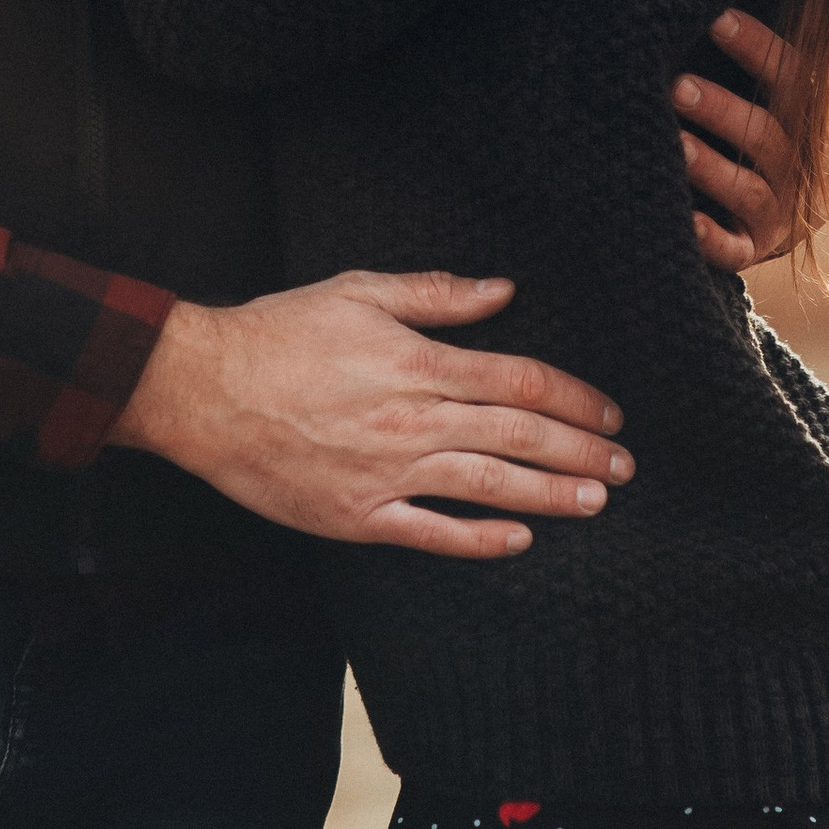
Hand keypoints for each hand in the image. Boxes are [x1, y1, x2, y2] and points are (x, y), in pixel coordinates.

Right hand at [110, 269, 631, 558]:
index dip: (572, 398)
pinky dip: (480, 539)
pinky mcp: (358, 516)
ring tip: (596, 500)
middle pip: (518, 438)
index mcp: (418, 363)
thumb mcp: (359, 291)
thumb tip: (502, 290)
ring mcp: (388, 474)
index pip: (519, 382)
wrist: (203, 390)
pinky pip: (432, 534)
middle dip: (581, 451)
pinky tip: (518, 539)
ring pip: (490, 487)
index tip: (608, 412)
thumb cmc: (278, 334)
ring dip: (551, 495)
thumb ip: (435, 294)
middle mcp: (414, 422)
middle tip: (624, 464)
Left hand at [674, 11, 803, 273]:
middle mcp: (802, 169)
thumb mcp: (769, 103)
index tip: (716, 20)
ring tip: (672, 144)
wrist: (781, 222)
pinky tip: (685, 221)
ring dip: (712, 167)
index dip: (758, 50)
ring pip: (749, 191)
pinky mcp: (754, 250)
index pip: (794, 81)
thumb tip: (699, 0)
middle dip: (722, 110)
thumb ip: (748, 66)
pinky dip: (712, 237)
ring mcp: (779, 215)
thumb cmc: (756, 140)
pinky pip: (735, 249)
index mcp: (808, 123)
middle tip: (677, 87)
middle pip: (766, 136)